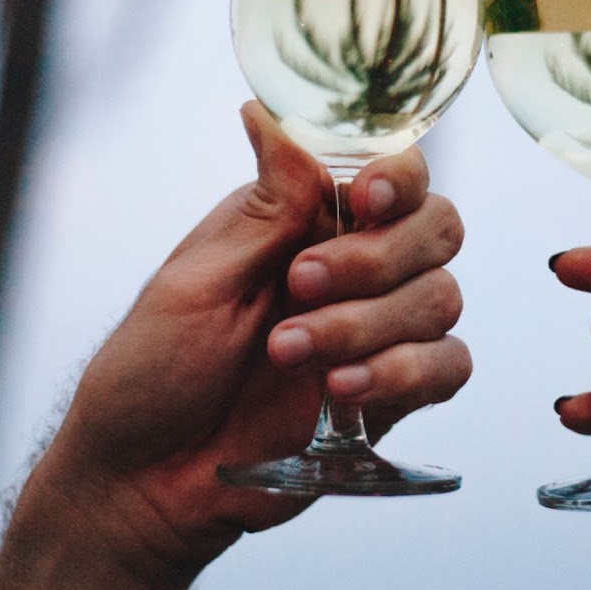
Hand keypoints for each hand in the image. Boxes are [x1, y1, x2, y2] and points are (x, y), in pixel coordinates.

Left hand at [0, 103, 469, 589]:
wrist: (142, 479)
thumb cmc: (151, 368)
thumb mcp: (195, 279)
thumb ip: (264, 207)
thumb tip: (266, 110)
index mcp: (304, 221)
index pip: (391, 174)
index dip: (398, 178)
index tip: (364, 199)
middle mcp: (353, 267)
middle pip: (436, 229)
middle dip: (376, 258)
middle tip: (300, 285)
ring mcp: (376, 331)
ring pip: (440, 299)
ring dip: (367, 324)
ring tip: (288, 354)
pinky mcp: (389, 396)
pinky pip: (447, 368)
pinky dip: (405, 373)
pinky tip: (342, 391)